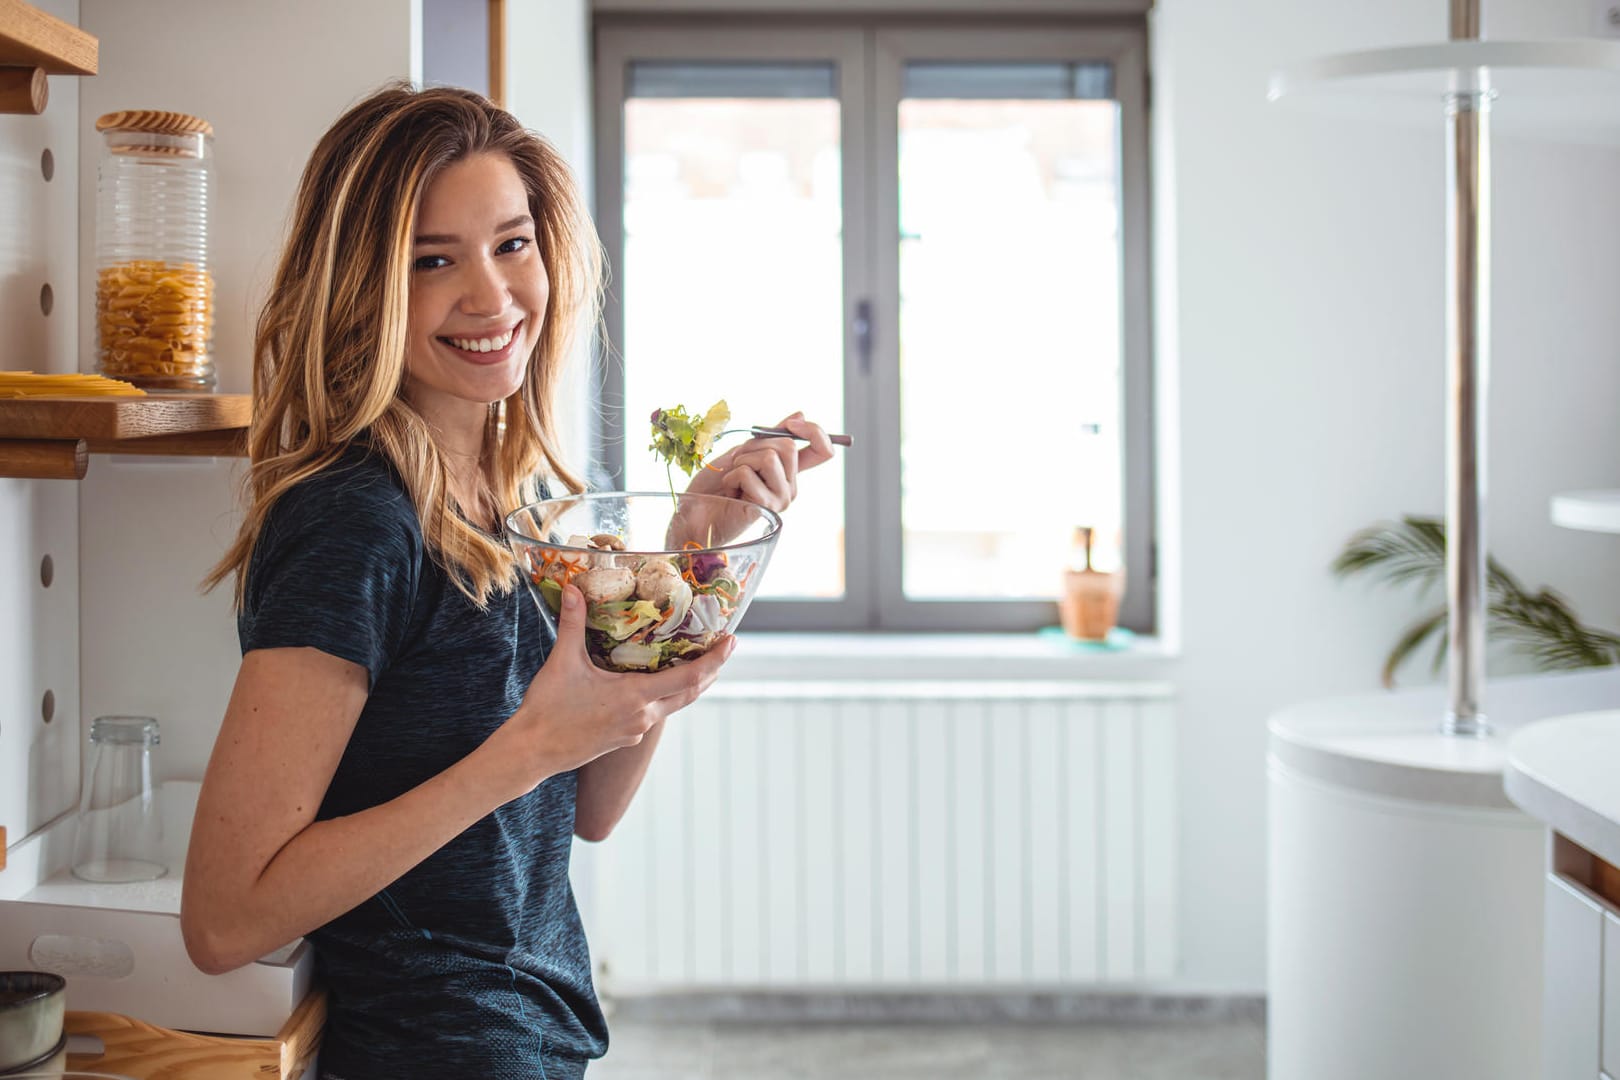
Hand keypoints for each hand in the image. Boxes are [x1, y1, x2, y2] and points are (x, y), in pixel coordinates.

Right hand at [491, 584, 732, 790]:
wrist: (533, 752)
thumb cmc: (548, 708)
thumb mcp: (562, 661)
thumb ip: (573, 623)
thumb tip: (573, 588)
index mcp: (635, 696)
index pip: (689, 678)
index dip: (715, 660)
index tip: (732, 642)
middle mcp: (643, 716)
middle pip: (691, 693)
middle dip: (710, 670)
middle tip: (723, 647)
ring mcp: (635, 730)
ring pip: (674, 705)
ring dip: (688, 684)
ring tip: (695, 660)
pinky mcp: (625, 738)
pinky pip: (654, 713)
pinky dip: (664, 695)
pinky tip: (654, 682)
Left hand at [686, 411, 834, 513]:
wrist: (696, 511)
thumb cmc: (717, 484)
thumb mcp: (744, 452)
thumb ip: (770, 437)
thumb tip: (800, 414)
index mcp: (789, 473)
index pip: (823, 451)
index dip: (815, 432)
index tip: (792, 424)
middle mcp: (790, 487)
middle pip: (789, 446)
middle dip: (755, 445)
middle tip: (738, 462)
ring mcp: (781, 499)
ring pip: (769, 457)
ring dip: (741, 461)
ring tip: (732, 479)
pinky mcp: (766, 507)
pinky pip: (748, 473)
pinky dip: (730, 476)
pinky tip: (728, 492)